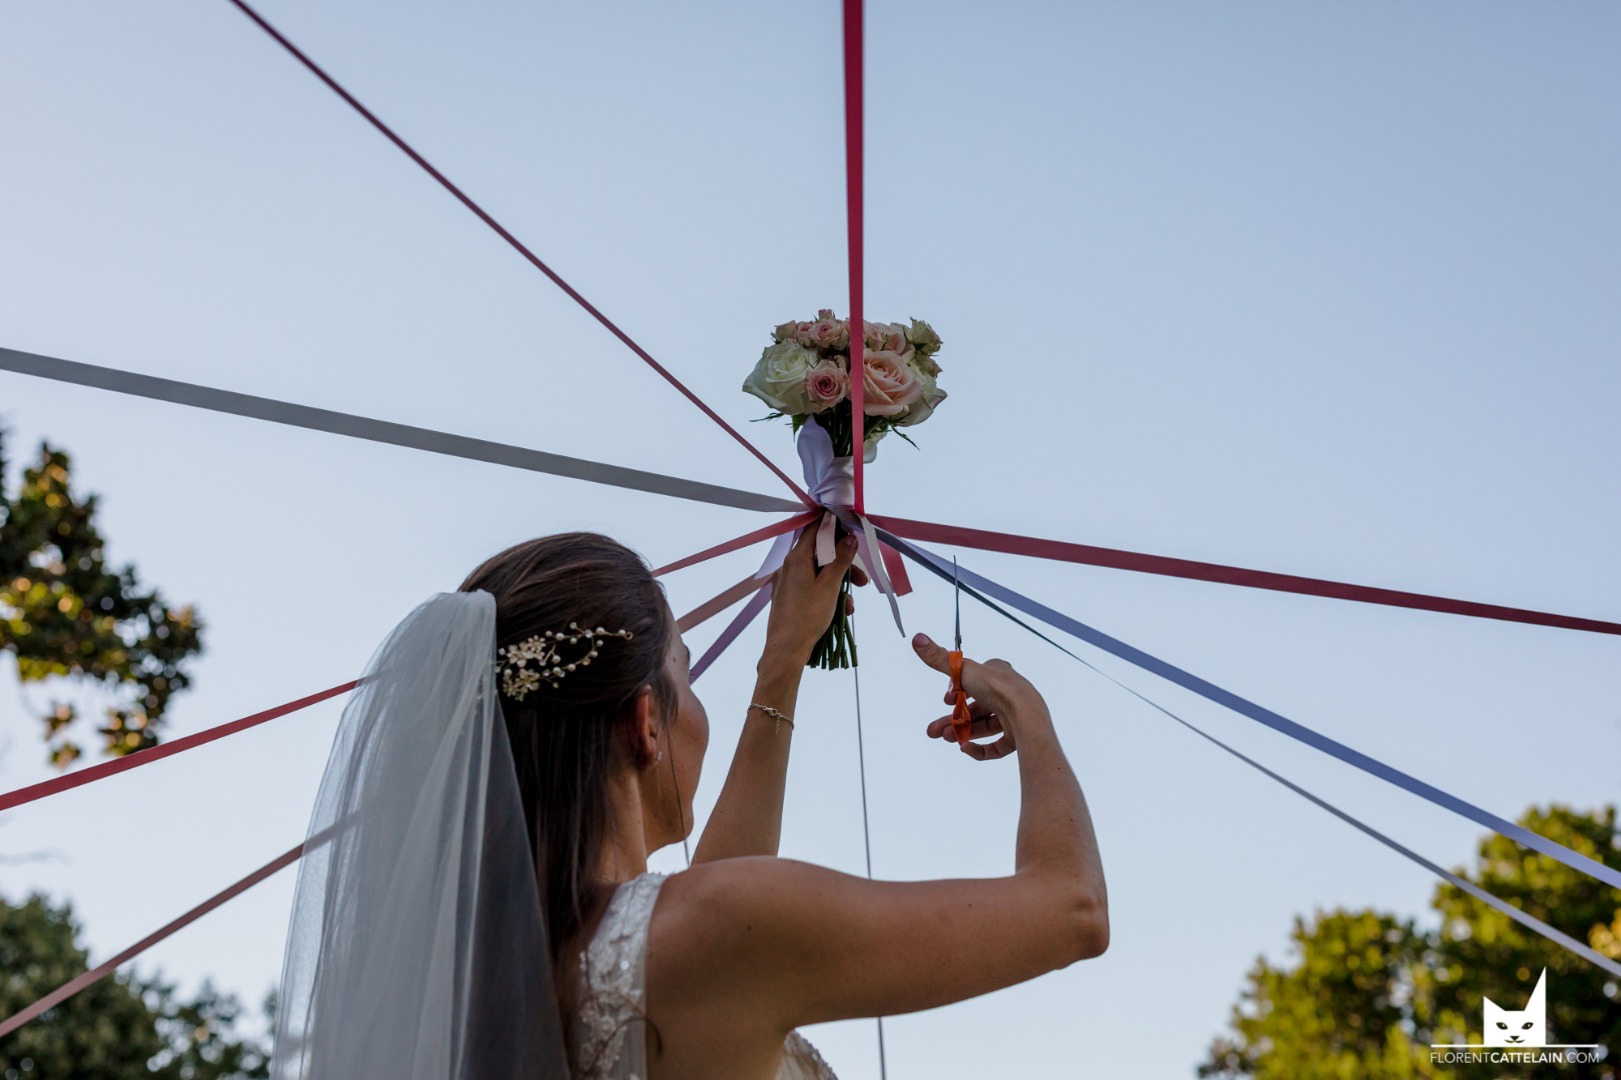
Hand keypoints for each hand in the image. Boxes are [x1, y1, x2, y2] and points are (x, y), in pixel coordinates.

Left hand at [759, 524, 868, 672]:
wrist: (786, 650)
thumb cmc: (807, 616)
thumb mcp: (830, 586)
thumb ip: (841, 559)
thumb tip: (849, 537)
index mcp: (796, 558)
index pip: (814, 529)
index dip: (833, 526)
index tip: (851, 528)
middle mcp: (788, 566)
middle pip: (820, 555)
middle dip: (844, 565)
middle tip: (862, 579)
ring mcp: (787, 582)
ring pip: (818, 574)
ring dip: (838, 585)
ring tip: (850, 605)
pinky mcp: (789, 597)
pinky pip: (811, 588)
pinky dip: (827, 595)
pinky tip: (840, 612)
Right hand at [910, 633, 1045, 760]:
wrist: (1025, 714)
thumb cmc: (999, 687)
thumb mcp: (963, 669)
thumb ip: (938, 658)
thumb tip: (918, 638)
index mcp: (998, 675)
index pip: (974, 683)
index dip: (957, 692)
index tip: (945, 701)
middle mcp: (1007, 694)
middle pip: (975, 709)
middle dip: (953, 719)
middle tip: (934, 730)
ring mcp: (1013, 717)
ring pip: (984, 727)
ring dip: (963, 732)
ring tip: (947, 738)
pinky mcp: (1017, 737)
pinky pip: (996, 746)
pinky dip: (979, 748)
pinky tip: (966, 748)